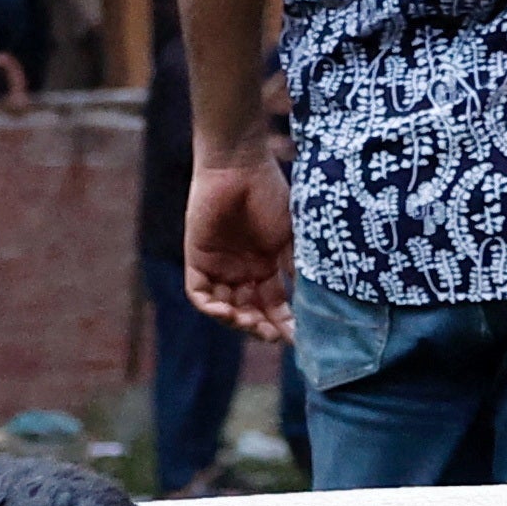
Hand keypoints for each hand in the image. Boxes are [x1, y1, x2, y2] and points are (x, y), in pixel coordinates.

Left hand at [183, 139, 293, 343]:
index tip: (297, 339)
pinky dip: (212, 307)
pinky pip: (200, 294)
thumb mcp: (290, 237)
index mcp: (266, 266)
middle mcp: (242, 270)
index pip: (274, 305)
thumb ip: (295, 269)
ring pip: (226, 308)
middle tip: (272, 335)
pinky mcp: (197, 259)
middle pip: (250, 312)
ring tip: (251, 324)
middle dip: (261, 327)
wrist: (239, 166)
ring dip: (237, 322)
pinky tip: (229, 312)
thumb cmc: (269, 194)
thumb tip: (310, 305)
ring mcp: (219, 266)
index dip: (284, 324)